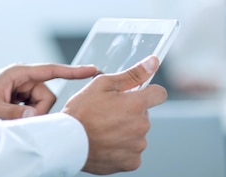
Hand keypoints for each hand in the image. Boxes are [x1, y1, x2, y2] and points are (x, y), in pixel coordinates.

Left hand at [0, 63, 97, 130]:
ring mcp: (21, 91)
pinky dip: (28, 118)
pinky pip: (34, 111)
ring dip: (31, 116)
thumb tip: (36, 115)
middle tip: (20, 120)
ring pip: (42, 106)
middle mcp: (22, 80)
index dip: (72, 71)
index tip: (92, 70)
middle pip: (47, 96)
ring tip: (11, 119)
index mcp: (17, 74)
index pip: (51, 70)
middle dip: (38, 111)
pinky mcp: (19, 102)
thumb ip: (15, 112)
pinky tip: (12, 119)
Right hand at [62, 55, 166, 174]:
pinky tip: (106, 142)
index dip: (148, 91)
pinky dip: (121, 147)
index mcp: (136, 105)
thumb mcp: (102, 84)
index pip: (159, 94)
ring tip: (103, 129)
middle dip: (130, 112)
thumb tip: (153, 62)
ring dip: (125, 130)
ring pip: (137, 133)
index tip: (135, 94)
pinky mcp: (131, 162)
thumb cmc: (81, 112)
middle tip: (107, 113)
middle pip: (143, 114)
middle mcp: (141, 126)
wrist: (67, 143)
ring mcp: (137, 146)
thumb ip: (132, 74)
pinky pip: (132, 151)